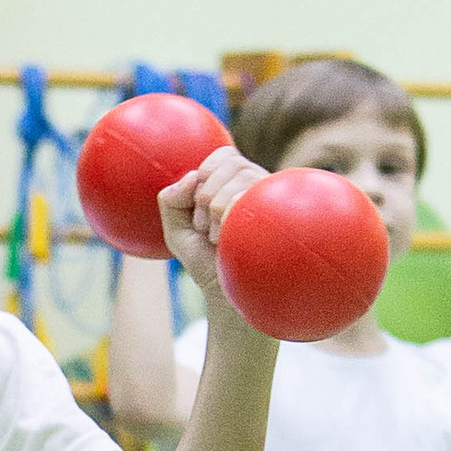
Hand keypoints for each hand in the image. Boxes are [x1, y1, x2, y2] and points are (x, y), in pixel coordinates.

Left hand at [159, 144, 264, 306]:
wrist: (229, 295)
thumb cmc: (206, 262)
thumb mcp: (177, 230)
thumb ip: (171, 199)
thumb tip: (193, 175)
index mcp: (238, 184)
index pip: (223, 155)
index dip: (204, 176)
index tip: (196, 207)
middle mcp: (259, 186)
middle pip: (230, 162)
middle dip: (205, 195)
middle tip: (204, 227)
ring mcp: (271, 200)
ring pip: (240, 175)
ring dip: (215, 208)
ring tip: (217, 237)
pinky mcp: (279, 214)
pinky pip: (247, 196)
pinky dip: (227, 217)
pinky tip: (228, 240)